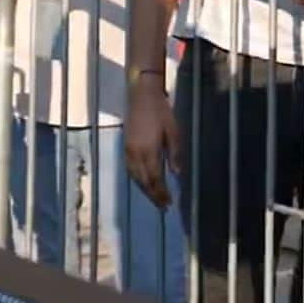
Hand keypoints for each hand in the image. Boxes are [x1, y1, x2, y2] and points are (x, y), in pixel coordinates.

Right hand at [124, 75, 180, 207]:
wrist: (142, 96)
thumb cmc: (161, 112)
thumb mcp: (173, 131)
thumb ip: (175, 153)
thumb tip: (177, 174)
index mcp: (149, 150)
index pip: (155, 178)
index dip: (161, 193)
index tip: (168, 203)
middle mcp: (136, 154)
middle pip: (144, 181)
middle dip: (153, 195)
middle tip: (163, 206)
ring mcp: (128, 151)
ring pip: (135, 177)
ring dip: (144, 189)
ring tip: (155, 198)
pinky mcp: (125, 147)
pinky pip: (130, 170)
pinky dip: (137, 180)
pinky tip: (143, 183)